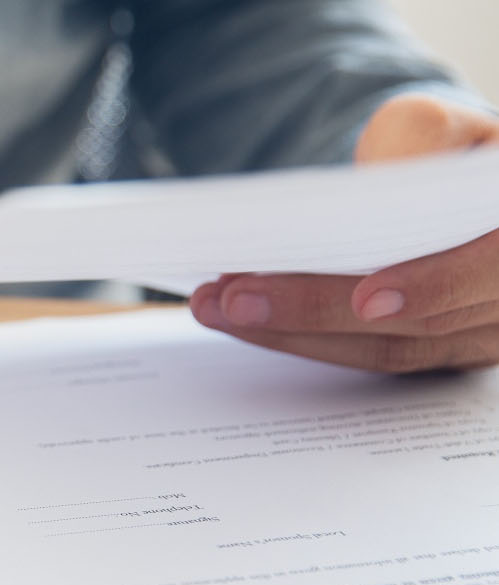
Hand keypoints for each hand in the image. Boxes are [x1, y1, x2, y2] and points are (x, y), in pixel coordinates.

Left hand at [189, 93, 498, 371]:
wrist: (448, 188)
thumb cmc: (443, 150)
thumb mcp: (435, 124)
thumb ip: (420, 137)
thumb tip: (372, 181)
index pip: (492, 268)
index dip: (432, 287)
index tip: (366, 299)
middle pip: (423, 322)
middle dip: (317, 310)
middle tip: (232, 298)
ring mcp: (486, 334)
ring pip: (389, 350)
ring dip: (294, 334)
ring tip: (216, 307)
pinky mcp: (438, 353)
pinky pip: (371, 357)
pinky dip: (304, 339)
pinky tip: (243, 319)